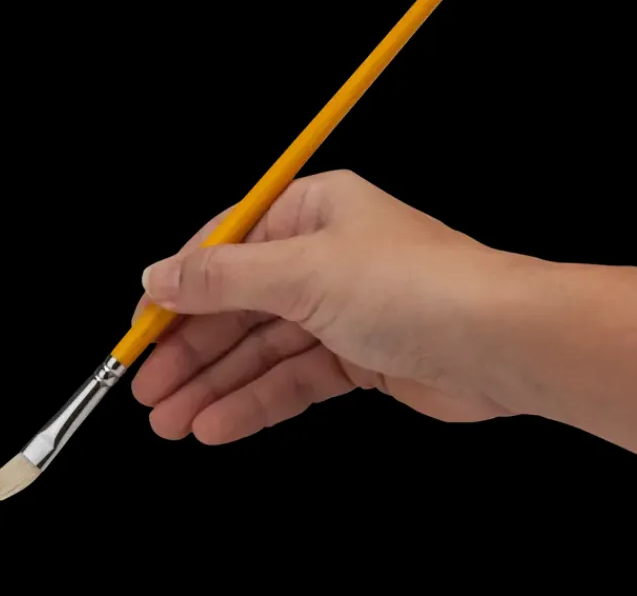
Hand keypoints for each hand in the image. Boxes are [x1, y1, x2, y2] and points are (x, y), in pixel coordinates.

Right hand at [131, 170, 518, 443]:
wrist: (498, 342)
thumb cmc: (414, 286)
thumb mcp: (303, 271)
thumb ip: (224, 278)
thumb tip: (158, 275)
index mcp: (315, 210)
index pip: (227, 246)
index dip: (178, 289)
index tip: (138, 330)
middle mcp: (328, 254)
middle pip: (241, 303)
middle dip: (192, 349)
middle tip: (146, 391)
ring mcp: (346, 308)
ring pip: (265, 348)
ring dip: (216, 384)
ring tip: (169, 423)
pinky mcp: (363, 356)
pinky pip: (296, 378)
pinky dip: (257, 400)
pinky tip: (218, 425)